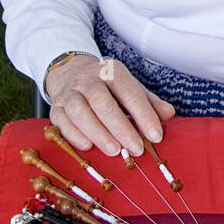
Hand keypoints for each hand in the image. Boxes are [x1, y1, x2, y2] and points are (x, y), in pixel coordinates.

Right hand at [45, 55, 175, 157]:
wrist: (71, 73)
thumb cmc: (108, 87)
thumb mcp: (131, 88)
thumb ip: (149, 102)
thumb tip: (168, 113)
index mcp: (112, 72)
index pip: (130, 93)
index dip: (143, 115)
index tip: (155, 136)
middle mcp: (88, 80)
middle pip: (103, 103)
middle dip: (121, 128)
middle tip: (136, 149)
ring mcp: (69, 93)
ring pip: (80, 112)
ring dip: (98, 133)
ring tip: (114, 151)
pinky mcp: (55, 107)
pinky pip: (61, 121)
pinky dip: (74, 135)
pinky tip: (88, 147)